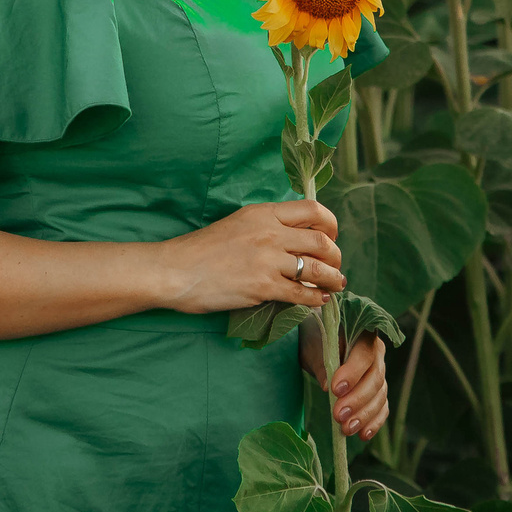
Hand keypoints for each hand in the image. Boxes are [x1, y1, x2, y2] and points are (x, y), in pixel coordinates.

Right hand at [157, 199, 344, 313]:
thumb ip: (266, 227)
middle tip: (336, 265)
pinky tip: (318, 300)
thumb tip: (293, 239)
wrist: (175, 270)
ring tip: (336, 284)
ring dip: (333, 278)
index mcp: (263, 213)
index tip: (332, 236)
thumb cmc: (201, 249)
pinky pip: (301, 293)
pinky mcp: (263, 286)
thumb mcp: (237, 224)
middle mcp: (270, 232)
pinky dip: (315, 298)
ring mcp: (267, 259)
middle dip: (336, 255)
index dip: (330, 224)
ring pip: (317, 268)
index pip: (312, 210)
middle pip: (321, 241)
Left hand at [304, 325, 389, 441]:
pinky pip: (381, 408)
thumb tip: (328, 387)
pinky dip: (373, 423)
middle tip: (338, 415)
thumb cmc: (315, 340)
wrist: (318, 343)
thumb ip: (322, 364)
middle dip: (357, 400)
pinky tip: (363, 435)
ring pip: (379, 396)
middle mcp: (377, 354)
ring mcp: (379, 374)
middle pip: (375, 379)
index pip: (364, 355)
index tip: (335, 390)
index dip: (353, 373)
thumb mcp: (313, 348)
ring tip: (346, 429)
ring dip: (364, 415)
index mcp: (364, 336)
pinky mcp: (377, 392)